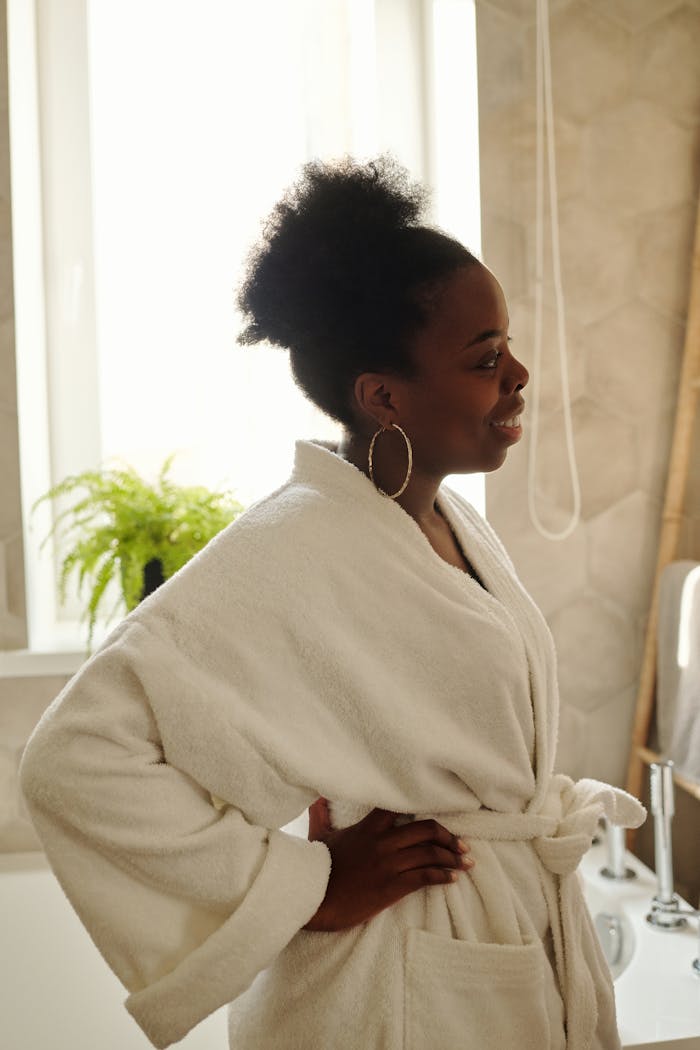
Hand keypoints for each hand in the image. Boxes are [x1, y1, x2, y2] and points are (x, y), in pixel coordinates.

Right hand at [303, 805, 473, 931]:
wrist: (315, 900)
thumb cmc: (317, 869)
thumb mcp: (319, 837)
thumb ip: (320, 815)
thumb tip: (317, 798)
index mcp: (368, 828)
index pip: (399, 807)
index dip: (423, 807)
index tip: (440, 813)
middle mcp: (383, 842)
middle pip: (425, 830)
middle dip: (448, 837)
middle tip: (462, 844)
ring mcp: (389, 864)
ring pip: (430, 854)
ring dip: (452, 858)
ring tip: (466, 862)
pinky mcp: (392, 887)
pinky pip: (424, 877)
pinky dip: (442, 876)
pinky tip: (452, 878)